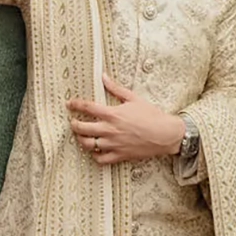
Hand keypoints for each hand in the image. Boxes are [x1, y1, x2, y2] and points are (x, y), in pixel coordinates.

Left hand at [67, 76, 185, 165]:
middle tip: (73, 122)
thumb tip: (104, 77)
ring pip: (88, 144)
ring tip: (81, 136)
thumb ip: (116, 88)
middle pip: (82, 128)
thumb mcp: (133, 98)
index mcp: (112, 114)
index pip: (87, 107)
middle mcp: (109, 130)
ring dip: (81, 140)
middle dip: (74, 124)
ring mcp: (113, 144)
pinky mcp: (119, 155)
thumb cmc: (151, 115)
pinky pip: (101, 159)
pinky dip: (95, 155)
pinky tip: (95, 150)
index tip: (70, 104)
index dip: (75, 104)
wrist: (166, 134)